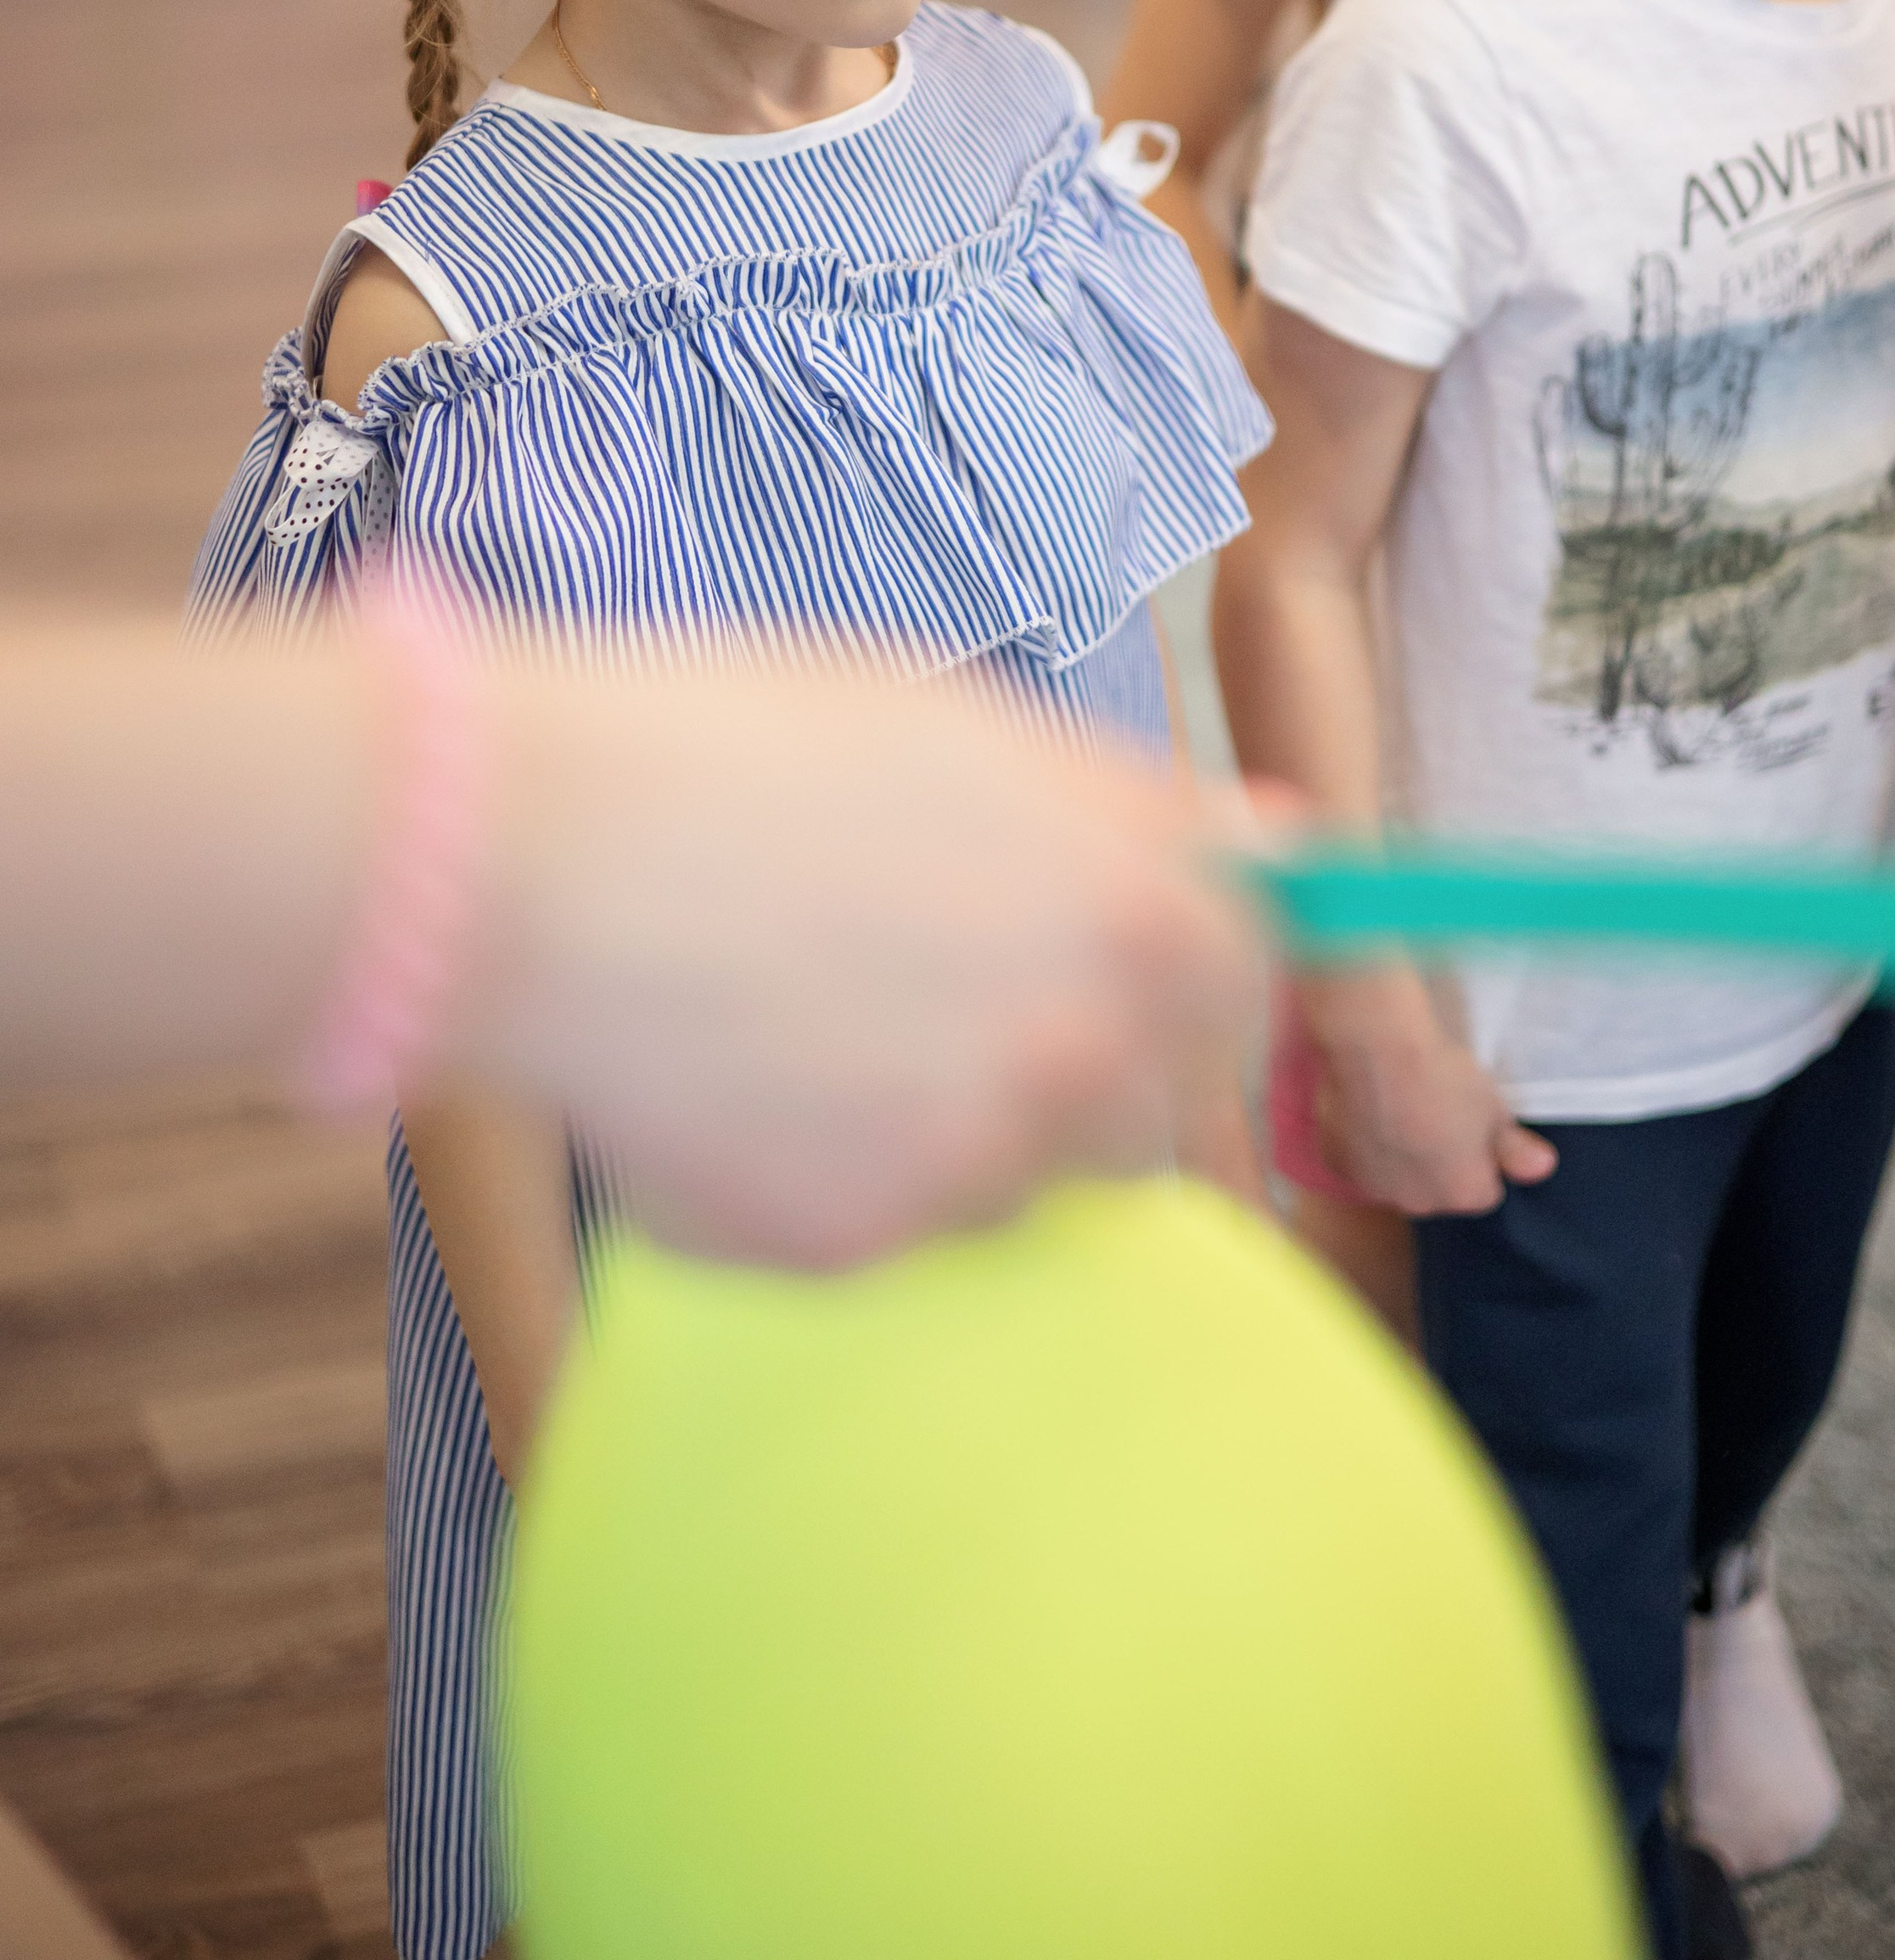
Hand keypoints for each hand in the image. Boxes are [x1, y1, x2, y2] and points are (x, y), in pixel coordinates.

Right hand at [457, 665, 1259, 1268]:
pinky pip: (898, 1227)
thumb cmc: (738, 751)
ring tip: (831, 1024)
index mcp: (1135, 905)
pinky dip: (847, 1173)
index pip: (1254, 977)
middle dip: (1089, 1057)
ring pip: (1028, 1179)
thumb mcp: (961, 729)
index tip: (1142, 951)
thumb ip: (1133, 809)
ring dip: (974, 1126)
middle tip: (961, 990)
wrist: (537, 858)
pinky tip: (751, 1076)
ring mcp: (975, 1166)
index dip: (1197, 959)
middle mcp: (1085, 1052)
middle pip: (1157, 1104)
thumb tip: (1275, 842)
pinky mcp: (858, 1247)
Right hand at [1305, 968, 1555, 1215]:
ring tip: (1400, 1108)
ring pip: (1395, 1177)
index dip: (1481, 1156)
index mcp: (1464, 1195)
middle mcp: (1419, 1205)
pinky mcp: (1338, 1164)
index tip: (1473, 1124)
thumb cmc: (1446, 1077)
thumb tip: (1542, 1169)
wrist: (1378, 1049)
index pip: (1483, 1189)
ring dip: (1400, 1156)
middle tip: (1436, 1113)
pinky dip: (1364, 1142)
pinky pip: (1359, 1161)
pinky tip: (1368, 1109)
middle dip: (1439, 1162)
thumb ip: (1516, 1149)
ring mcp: (1374, 1187)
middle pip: (1437, 1189)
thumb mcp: (1494, 1107)